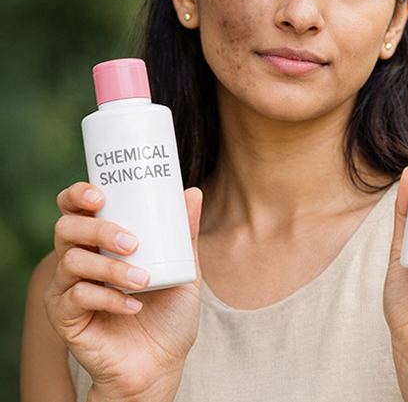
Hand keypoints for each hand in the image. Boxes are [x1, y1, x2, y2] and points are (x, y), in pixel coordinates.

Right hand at [44, 182, 202, 401]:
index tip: (99, 195)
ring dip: (111, 268)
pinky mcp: (64, 318)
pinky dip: (108, 298)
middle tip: (133, 242)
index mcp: (100, 244)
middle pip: (67, 229)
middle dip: (100, 230)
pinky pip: (75, 298)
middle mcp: (77, 262)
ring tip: (144, 281)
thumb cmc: (168, 315)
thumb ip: (184, 235)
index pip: (75, 210)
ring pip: (72, 262)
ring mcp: (67, 290)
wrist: (160, 364)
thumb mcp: (183, 270)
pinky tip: (133, 306)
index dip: (77, 195)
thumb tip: (193, 193)